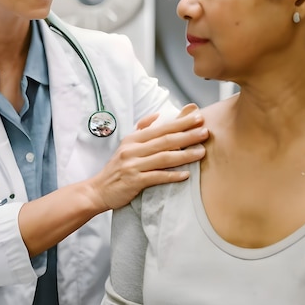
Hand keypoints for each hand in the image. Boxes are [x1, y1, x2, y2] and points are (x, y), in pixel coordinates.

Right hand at [88, 103, 207, 210]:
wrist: (98, 190)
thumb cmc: (116, 168)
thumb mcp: (126, 145)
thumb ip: (142, 129)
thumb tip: (157, 115)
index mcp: (133, 139)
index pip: (161, 128)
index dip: (180, 122)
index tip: (198, 117)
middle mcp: (133, 149)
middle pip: (165, 140)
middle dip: (187, 135)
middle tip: (205, 131)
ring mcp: (133, 165)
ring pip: (163, 157)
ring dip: (184, 154)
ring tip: (201, 152)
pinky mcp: (134, 181)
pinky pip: (156, 177)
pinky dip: (172, 175)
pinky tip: (186, 175)